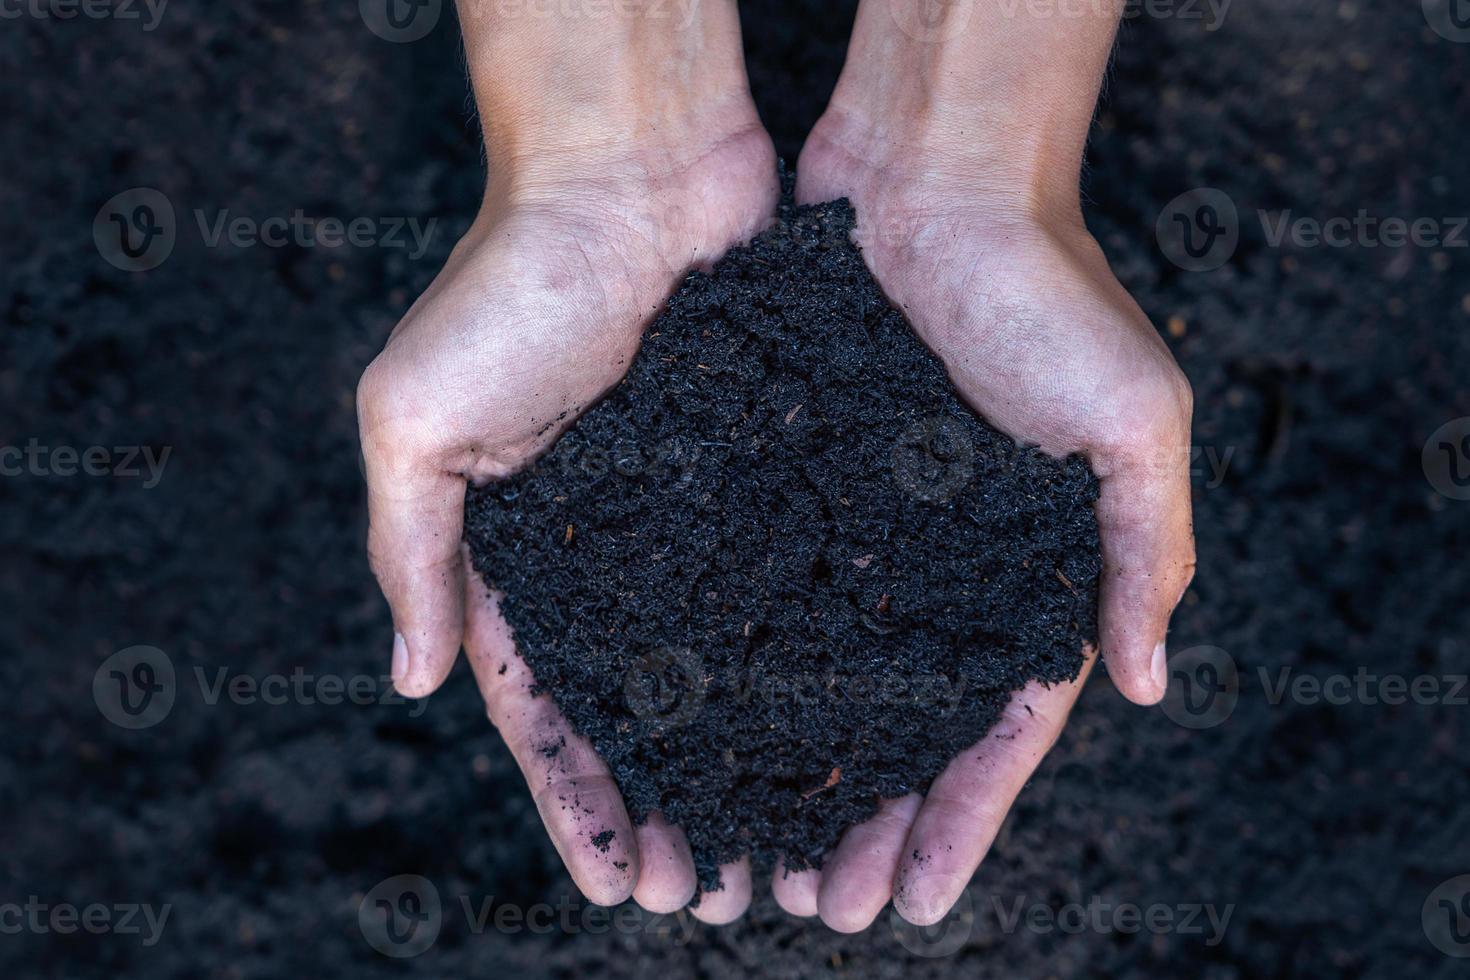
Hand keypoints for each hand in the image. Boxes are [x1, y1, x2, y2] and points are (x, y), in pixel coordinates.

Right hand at [356, 0, 776, 917]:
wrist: (633, 169)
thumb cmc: (510, 282)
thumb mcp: (416, 419)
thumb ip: (413, 549)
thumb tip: (410, 680)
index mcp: (525, 552)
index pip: (551, 710)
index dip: (580, 801)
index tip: (618, 882)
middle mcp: (617, 550)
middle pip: (647, 714)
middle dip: (673, 809)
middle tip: (716, 896)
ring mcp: (699, 518)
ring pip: (729, 669)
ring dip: (749, 764)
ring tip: (786, 849)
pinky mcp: (771, 477)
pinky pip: (793, 588)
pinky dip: (811, 667)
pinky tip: (846, 732)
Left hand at [774, 0, 1194, 928]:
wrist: (936, 179)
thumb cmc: (1048, 289)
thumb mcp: (1131, 419)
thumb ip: (1139, 548)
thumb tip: (1148, 683)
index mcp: (1024, 572)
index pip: (995, 729)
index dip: (959, 819)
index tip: (915, 900)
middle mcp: (935, 568)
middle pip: (897, 729)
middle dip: (863, 821)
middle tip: (815, 905)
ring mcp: (859, 531)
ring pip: (817, 681)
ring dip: (788, 770)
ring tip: (746, 853)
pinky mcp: (788, 484)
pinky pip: (755, 592)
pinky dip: (731, 667)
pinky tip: (690, 728)